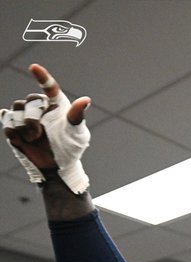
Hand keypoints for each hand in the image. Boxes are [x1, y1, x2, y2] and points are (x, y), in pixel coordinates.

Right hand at [1, 64, 90, 192]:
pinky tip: (22, 140)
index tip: (34, 67)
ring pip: (15, 110)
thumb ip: (77, 116)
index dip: (42, 77)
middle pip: (28, 101)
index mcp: (55, 104)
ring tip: (34, 138)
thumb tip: (85, 100)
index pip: (49, 86)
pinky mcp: (13, 126)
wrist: (56, 167)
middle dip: (32, 118)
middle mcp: (39, 106)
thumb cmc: (70, 148)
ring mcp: (24, 115)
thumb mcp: (77, 133)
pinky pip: (6, 121)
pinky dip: (13, 132)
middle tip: (39, 133)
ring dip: (23, 127)